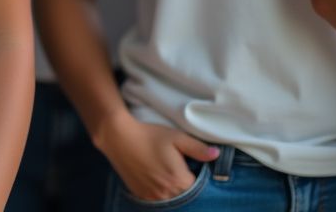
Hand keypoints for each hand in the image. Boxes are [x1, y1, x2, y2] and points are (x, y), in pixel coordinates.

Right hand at [96, 108, 218, 202]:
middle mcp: (168, 194)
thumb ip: (197, 148)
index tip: (194, 170)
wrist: (118, 137)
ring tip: (167, 175)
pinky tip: (157, 179)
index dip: (199, 179)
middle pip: (186, 198)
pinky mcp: (142, 197)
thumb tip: (217, 155)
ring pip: (172, 201)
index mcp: (179, 180)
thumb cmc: (149, 135)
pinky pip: (158, 201)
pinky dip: (161, 194)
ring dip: (174, 192)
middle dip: (187, 188)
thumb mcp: (175, 137)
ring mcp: (153, 198)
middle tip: (180, 171)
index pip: (200, 190)